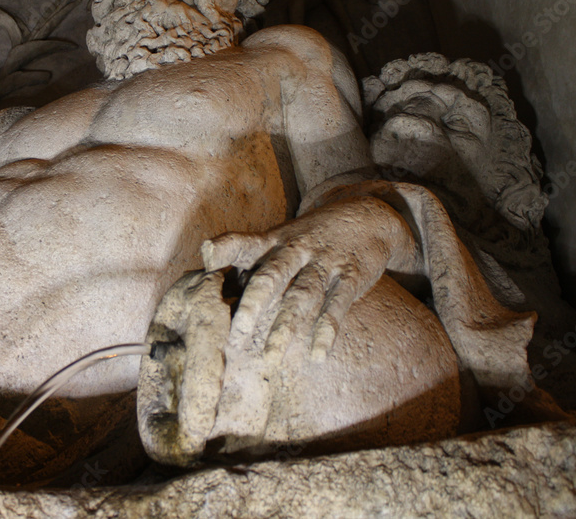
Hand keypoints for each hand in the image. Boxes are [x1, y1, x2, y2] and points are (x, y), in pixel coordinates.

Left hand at [202, 195, 419, 365]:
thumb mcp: (281, 239)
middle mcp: (297, 249)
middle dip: (252, 306)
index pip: (245, 242)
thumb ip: (250, 260)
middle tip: (234, 338)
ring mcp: (325, 262)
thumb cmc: (312, 238)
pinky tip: (317, 356)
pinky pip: (338, 306)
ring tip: (270, 358)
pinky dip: (327, 331)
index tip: (207, 256)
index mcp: (274, 241)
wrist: (369, 216)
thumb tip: (215, 289)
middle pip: (271, 276)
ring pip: (302, 296)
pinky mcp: (352, 276)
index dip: (225, 248)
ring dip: (285, 327)